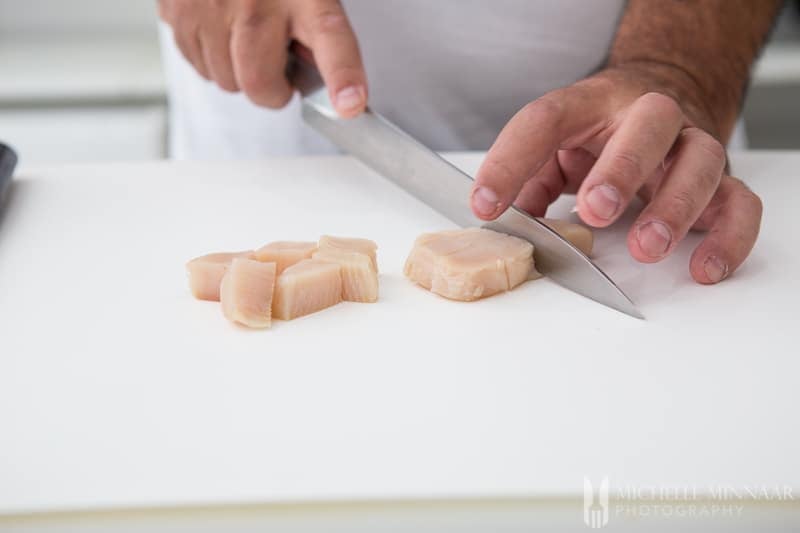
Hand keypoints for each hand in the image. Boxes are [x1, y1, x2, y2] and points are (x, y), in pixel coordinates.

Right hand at [158, 0, 366, 116]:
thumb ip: (316, 29)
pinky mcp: (178, 11)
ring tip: (248, 40)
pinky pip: (198, 65)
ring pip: (225, 80)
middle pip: (259, 82)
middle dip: (272, 91)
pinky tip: (223, 32)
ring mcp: (212, 5)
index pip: (330, 40)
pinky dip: (212, 59)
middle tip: (280, 73)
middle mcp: (256, 0)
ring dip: (239, 74)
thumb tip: (313, 74)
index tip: (349, 103)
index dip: (342, 76)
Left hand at [470, 65, 761, 283]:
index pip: (546, 120)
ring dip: (676, 205)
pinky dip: (727, 237)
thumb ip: (529, 180)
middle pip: (648, 124)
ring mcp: (689, 145)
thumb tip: (501, 221)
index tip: (484, 203)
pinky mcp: (721, 181)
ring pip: (702, 160)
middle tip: (596, 210)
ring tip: (648, 246)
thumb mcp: (556, 145)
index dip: (511, 161)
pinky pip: (740, 204)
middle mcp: (647, 116)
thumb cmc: (600, 133)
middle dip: (622, 168)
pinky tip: (702, 268)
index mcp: (592, 104)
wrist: (660, 105)